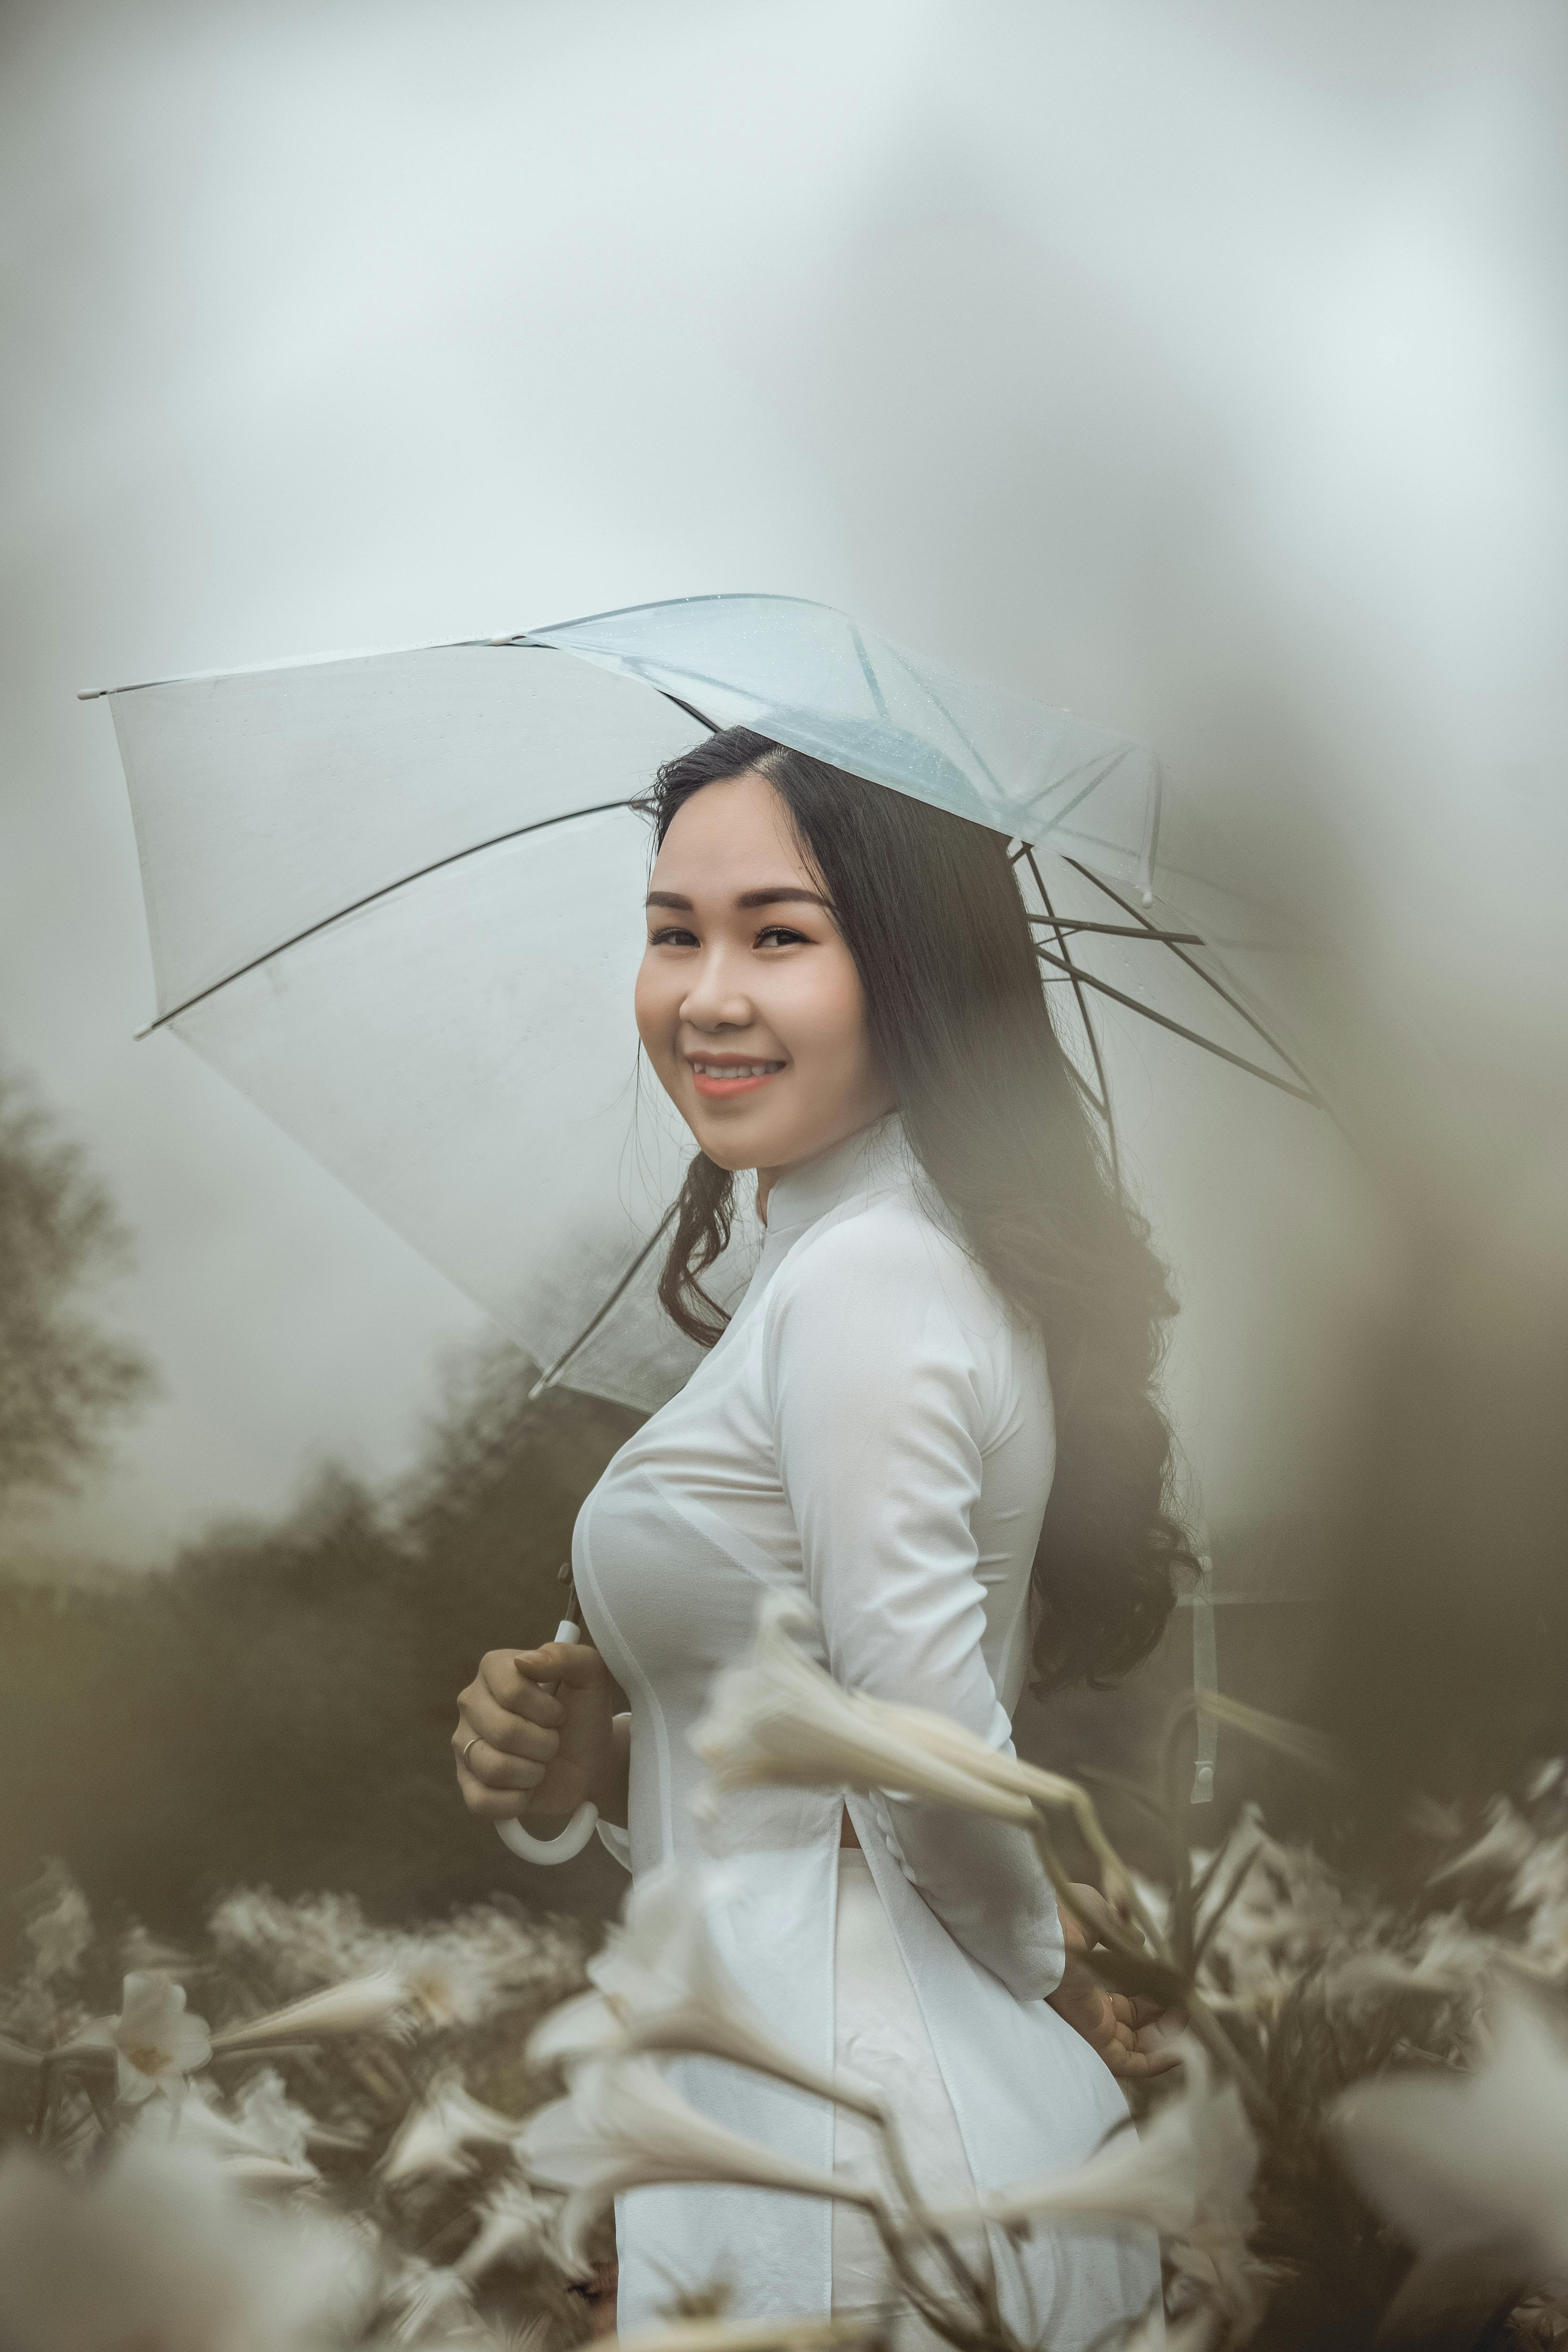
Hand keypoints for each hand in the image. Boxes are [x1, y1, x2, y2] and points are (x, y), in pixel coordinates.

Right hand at [453, 1642, 619, 1821]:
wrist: (590, 1759)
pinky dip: (516, 1801)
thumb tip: (524, 1661)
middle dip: (545, 1743)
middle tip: (554, 1740)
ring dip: (534, 1772)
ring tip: (542, 1763)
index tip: (560, 1713)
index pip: (512, 1691)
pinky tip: (527, 1788)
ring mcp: (464, 1745)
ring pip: (493, 1768)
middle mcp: (471, 1703)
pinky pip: (482, 1802)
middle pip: (504, 1732)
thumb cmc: (585, 1712)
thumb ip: (564, 1655)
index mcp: (494, 1669)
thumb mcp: (591, 1675)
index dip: (547, 1710)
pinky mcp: (467, 1785)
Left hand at [1046, 1882, 1183, 2080]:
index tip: (1176, 1985)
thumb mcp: (1099, 1916)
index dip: (1154, 1992)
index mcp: (1092, 1974)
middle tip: (1185, 2004)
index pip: (1129, 1993)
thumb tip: (1140, 1941)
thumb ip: (1121, 1929)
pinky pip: (1127, 2063)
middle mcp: (1093, 2003)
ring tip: (1187, 2021)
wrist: (1039, 1931)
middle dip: (1164, 2015)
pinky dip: (1152, 2065)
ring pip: (1136, 2044)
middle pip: (1135, 2021)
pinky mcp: (1094, 2039)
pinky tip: (1177, 2055)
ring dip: (1164, 2038)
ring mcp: (1094, 2023)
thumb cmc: (1062, 1917)